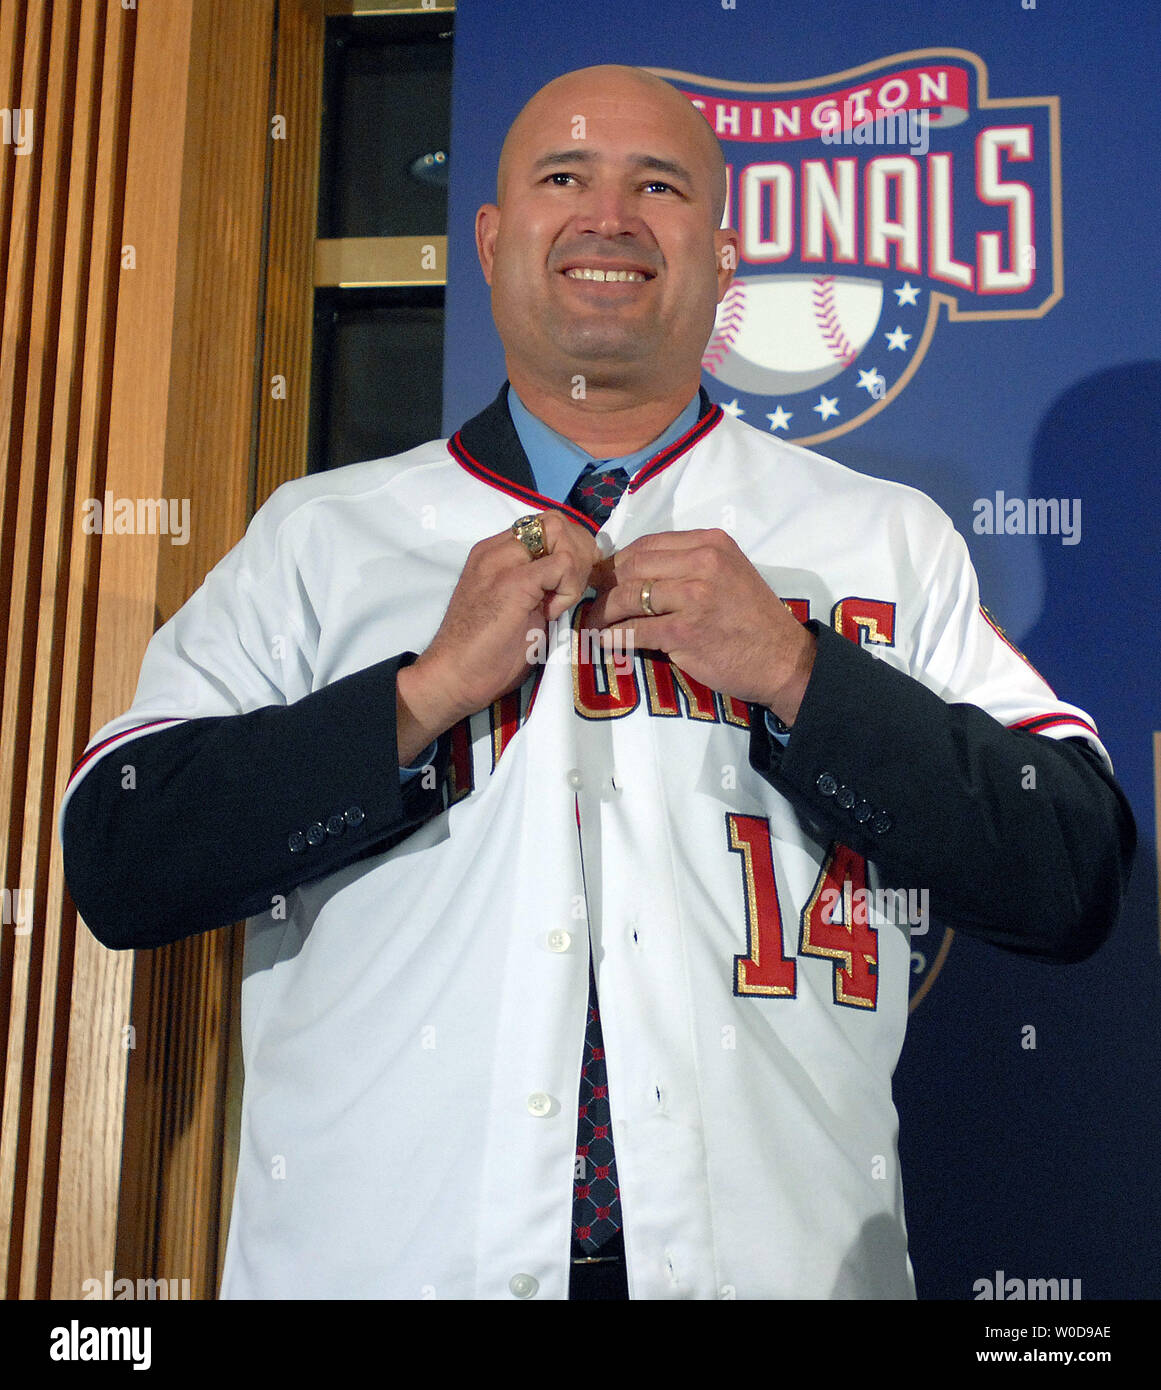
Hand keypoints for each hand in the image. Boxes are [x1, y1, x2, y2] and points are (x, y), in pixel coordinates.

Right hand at [396, 512, 600, 763]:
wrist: (453, 677)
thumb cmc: (485, 653)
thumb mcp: (519, 607)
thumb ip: (541, 583)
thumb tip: (575, 574)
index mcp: (495, 553)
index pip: (544, 525)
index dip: (570, 546)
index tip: (573, 581)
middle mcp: (496, 550)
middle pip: (555, 519)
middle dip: (579, 549)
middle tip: (578, 586)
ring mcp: (502, 563)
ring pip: (559, 531)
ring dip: (575, 565)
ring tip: (562, 601)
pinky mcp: (514, 582)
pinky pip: (562, 563)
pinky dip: (570, 586)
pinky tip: (555, 611)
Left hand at [586, 529, 815, 724]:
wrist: (783, 660)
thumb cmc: (753, 619)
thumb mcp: (728, 573)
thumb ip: (689, 565)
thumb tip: (635, 569)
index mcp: (710, 543)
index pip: (647, 543)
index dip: (618, 561)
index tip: (604, 578)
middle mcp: (702, 562)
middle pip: (631, 566)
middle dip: (604, 585)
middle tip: (593, 601)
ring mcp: (693, 596)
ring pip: (627, 596)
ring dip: (602, 612)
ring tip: (593, 623)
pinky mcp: (684, 631)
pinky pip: (633, 630)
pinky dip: (612, 637)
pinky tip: (604, 642)